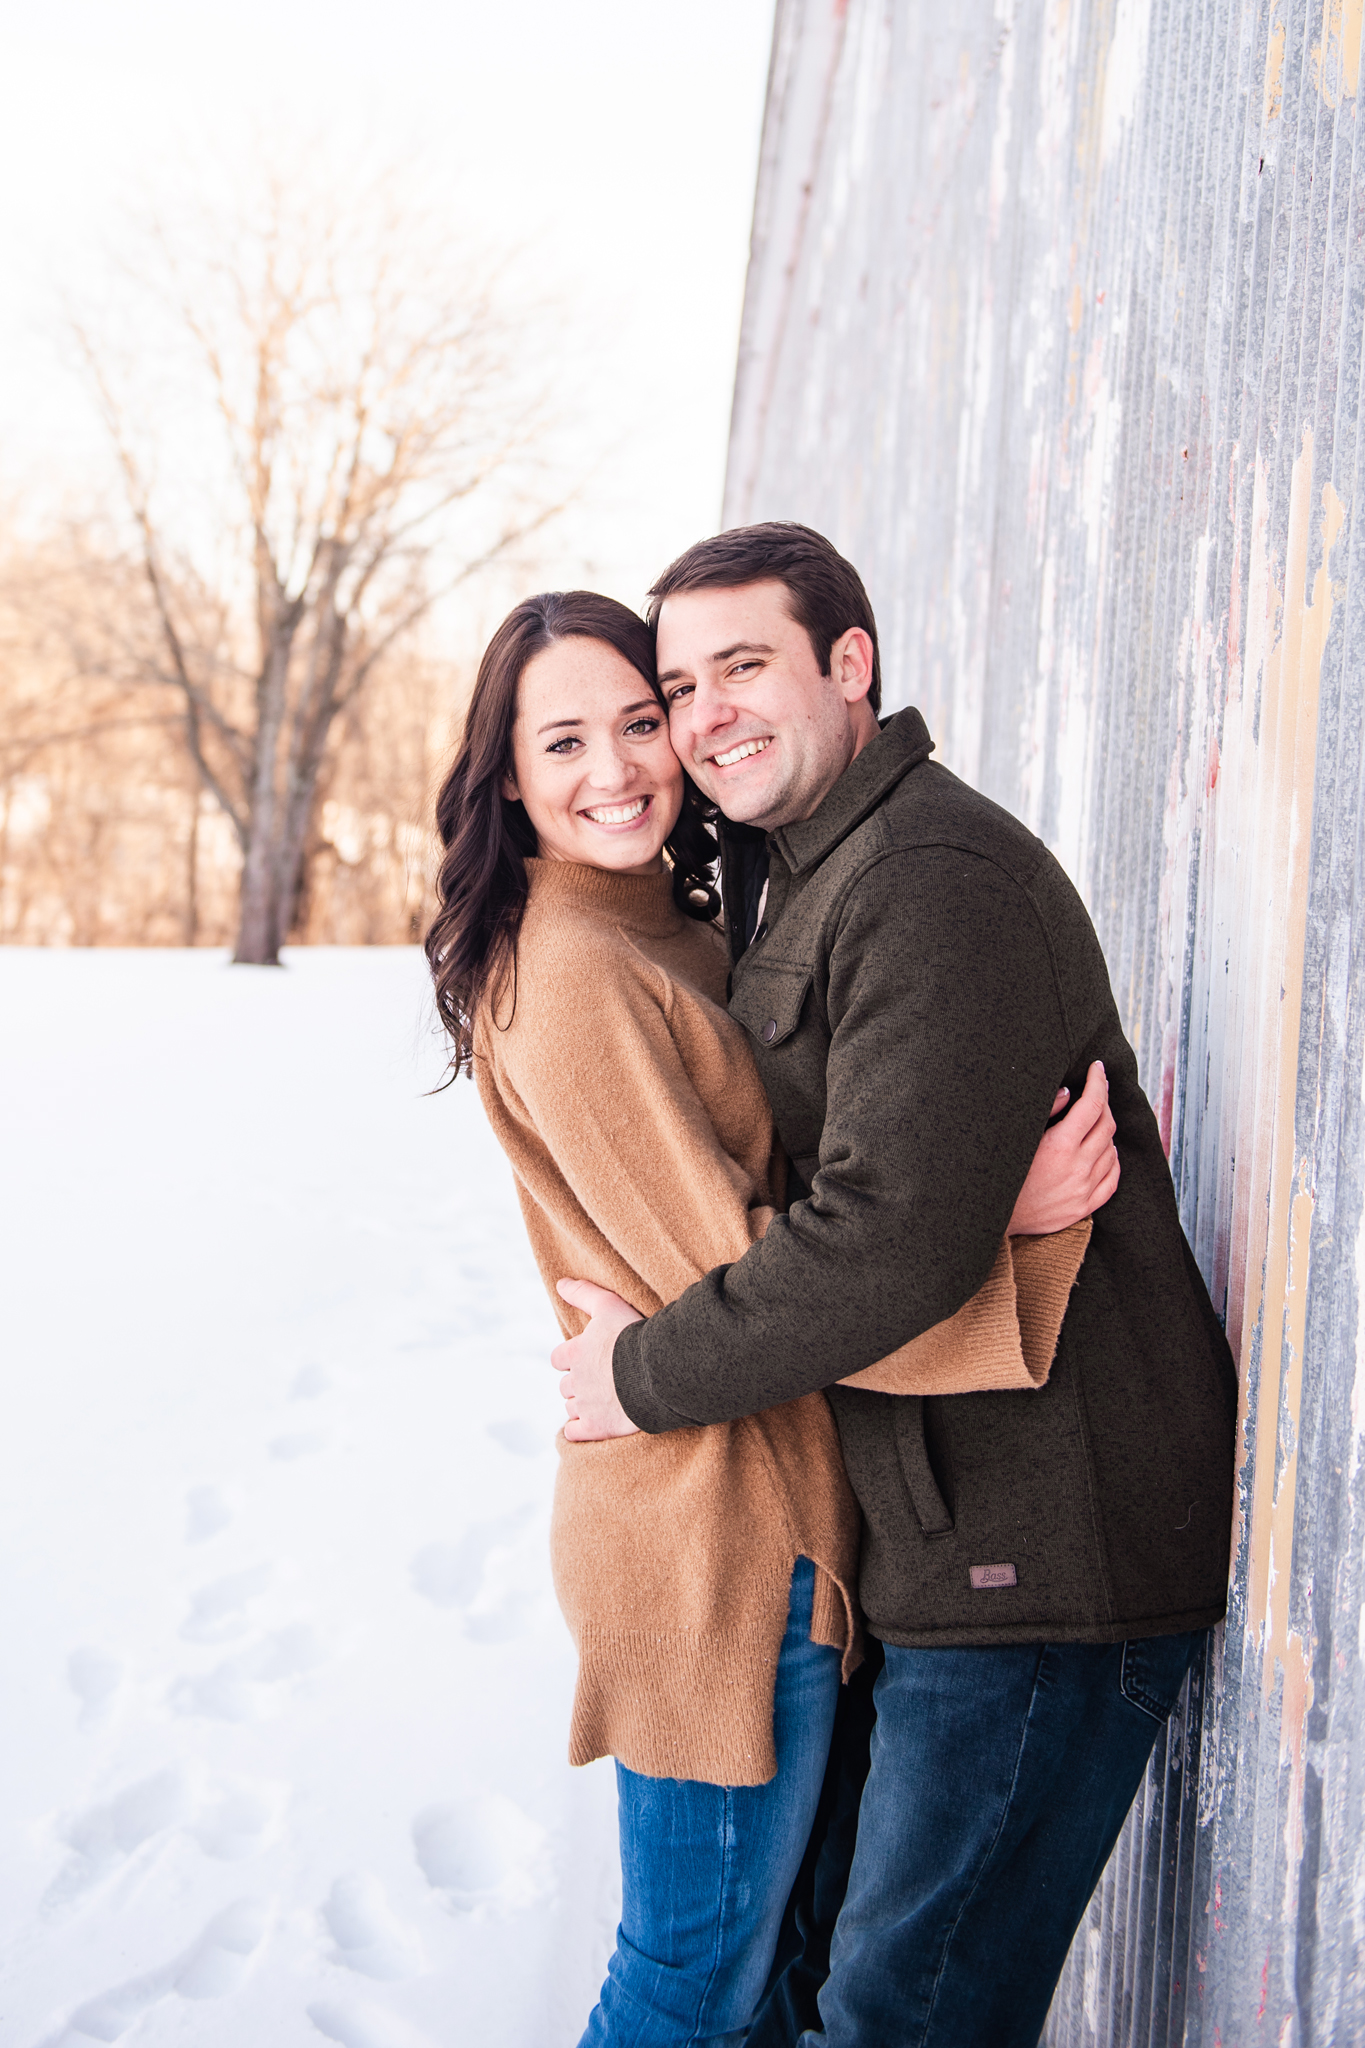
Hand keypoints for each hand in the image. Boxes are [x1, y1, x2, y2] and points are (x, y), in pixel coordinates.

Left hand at [551, 1279, 643, 1440]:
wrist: (657, 1371)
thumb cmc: (634, 1335)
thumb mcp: (609, 1305)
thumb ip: (583, 1293)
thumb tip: (560, 1283)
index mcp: (574, 1353)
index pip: (558, 1358)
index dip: (570, 1359)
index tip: (586, 1359)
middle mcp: (575, 1380)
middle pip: (565, 1385)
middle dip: (578, 1384)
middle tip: (601, 1380)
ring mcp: (585, 1406)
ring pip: (571, 1408)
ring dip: (581, 1405)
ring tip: (603, 1401)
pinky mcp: (597, 1427)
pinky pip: (575, 1433)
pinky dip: (580, 1430)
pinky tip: (592, 1424)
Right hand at [1007, 1061, 1118, 1235]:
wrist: (992, 1217)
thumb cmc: (1000, 1172)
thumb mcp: (1019, 1136)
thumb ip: (1046, 1111)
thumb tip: (1068, 1093)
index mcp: (1060, 1146)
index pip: (1092, 1105)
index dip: (1098, 1082)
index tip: (1098, 1069)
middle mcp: (1078, 1167)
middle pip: (1107, 1125)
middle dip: (1104, 1103)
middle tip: (1095, 1094)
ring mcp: (1084, 1189)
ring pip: (1112, 1150)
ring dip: (1107, 1132)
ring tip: (1094, 1123)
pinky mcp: (1084, 1207)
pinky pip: (1112, 1179)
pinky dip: (1112, 1160)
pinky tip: (1103, 1152)